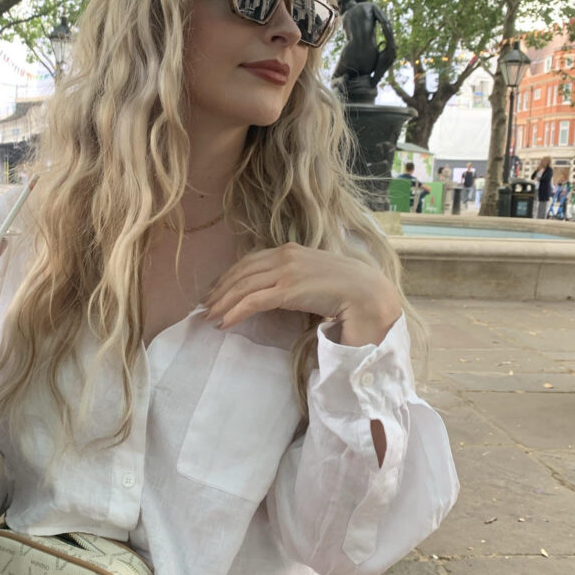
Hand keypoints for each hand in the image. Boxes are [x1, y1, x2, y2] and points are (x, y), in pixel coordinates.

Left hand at [203, 243, 401, 346]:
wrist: (369, 294)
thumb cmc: (348, 291)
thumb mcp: (315, 278)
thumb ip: (295, 281)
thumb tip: (277, 294)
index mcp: (291, 251)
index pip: (250, 261)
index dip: (229, 277)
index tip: (216, 291)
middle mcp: (285, 256)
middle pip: (242, 272)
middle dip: (220, 290)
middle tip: (205, 306)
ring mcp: (287, 271)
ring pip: (243, 286)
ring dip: (223, 302)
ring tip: (210, 316)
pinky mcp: (289, 290)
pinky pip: (254, 301)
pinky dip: (235, 311)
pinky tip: (224, 322)